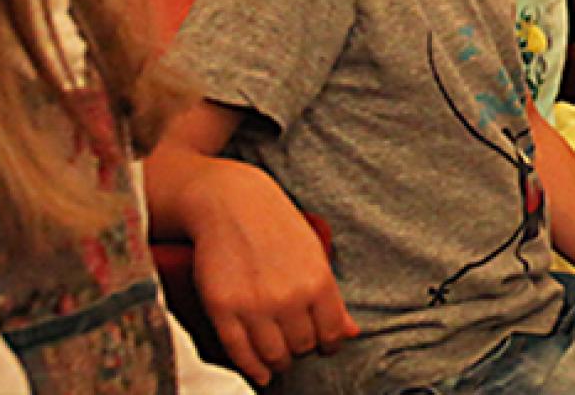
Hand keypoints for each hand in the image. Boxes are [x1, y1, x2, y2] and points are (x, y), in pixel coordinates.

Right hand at [184, 160, 357, 385]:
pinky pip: (240, 354)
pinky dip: (252, 369)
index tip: (325, 344)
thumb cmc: (275, 224)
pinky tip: (260, 371)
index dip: (330, 344)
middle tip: (298, 341)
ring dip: (279, 361)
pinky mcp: (223, 310)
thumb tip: (351, 333)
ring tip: (280, 353)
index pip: (331, 334)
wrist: (231, 202)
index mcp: (317, 280)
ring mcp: (254, 306)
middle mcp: (288, 296)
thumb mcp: (314, 254)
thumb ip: (331, 299)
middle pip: (302, 348)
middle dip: (302, 348)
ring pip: (273, 357)